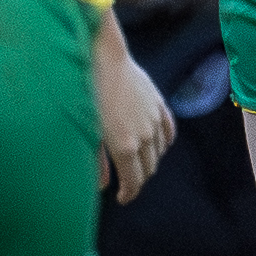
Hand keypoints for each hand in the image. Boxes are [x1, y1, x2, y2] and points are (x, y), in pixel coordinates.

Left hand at [90, 11, 173, 202]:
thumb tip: (101, 184)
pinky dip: (164, 142)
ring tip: (136, 162)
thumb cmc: (87, 92)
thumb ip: (96, 159)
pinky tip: (157, 145)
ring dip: (149, 161)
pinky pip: (168, 131)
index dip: (130, 193)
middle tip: (126, 181)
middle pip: (149, 169)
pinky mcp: (159, 105)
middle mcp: (144, 137)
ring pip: (159, 152)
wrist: (103, 57)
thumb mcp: (87, 129)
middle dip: (138, 179)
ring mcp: (154, 120)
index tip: (122, 197)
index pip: (134, 180)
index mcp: (125, 146)